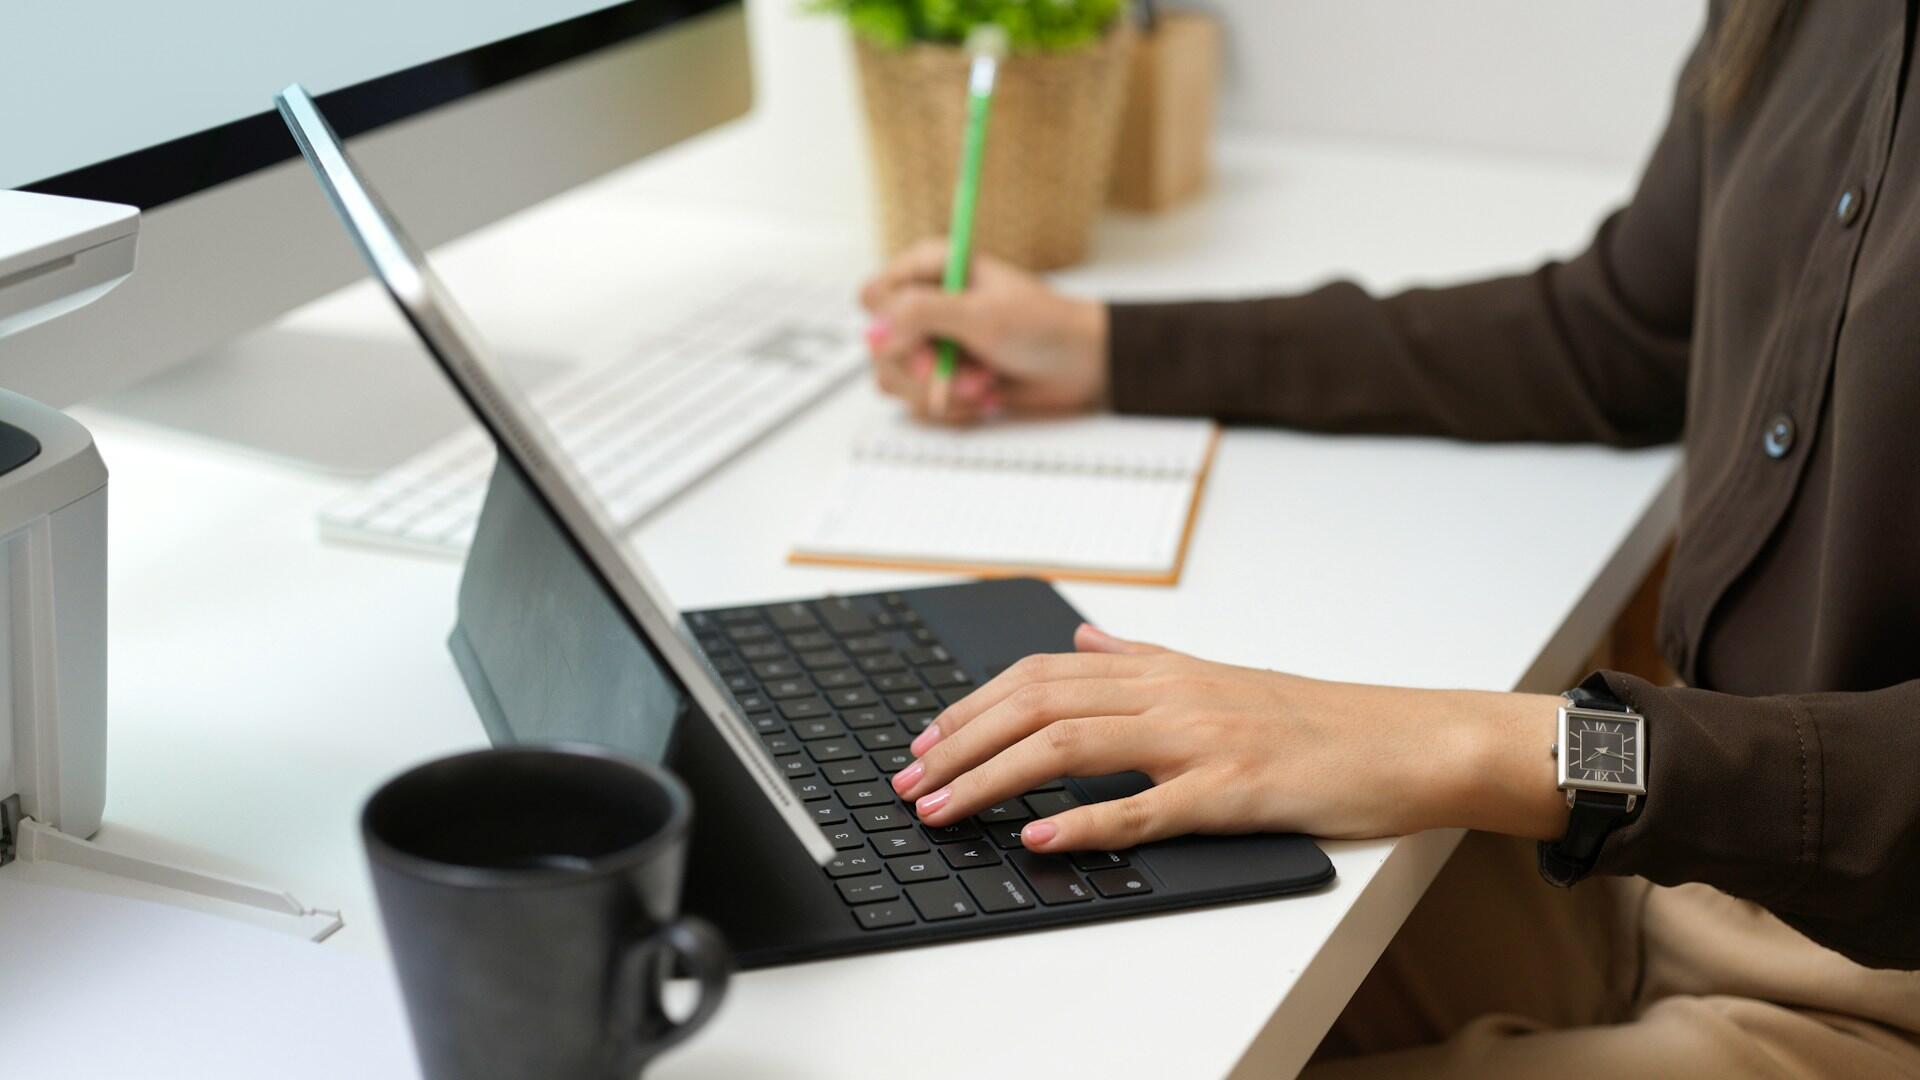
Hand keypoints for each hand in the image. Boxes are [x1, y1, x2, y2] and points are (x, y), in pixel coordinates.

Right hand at [859, 238, 1108, 422]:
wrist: (1082, 366)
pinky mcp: (944, 380)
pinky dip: (956, 408)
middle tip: (959, 371)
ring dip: (944, 392)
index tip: (925, 340)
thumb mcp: (982, 314)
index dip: (891, 324)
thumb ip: (922, 315)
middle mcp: (925, 306)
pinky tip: (987, 395)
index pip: (873, 296)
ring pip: (895, 381)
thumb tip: (875, 333)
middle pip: (879, 346)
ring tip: (985, 383)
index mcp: (930, 270)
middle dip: (924, 369)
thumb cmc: (1044, 326)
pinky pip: (919, 405)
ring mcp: (933, 345)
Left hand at [889, 624, 1570, 852]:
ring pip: (1073, 744)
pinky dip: (1083, 821)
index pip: (1040, 672)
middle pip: (1038, 702)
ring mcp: (1201, 738)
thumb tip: (1085, 634)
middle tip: (907, 782)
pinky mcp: (1233, 790)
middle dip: (959, 742)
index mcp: (1162, 666)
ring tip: (943, 809)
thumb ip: (1143, 655)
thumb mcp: (1218, 673)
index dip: (970, 705)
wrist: (1406, 740)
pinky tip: (1037, 836)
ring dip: (994, 777)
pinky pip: (1144, 806)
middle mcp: (1170, 691)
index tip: (923, 740)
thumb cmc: (1315, 719)